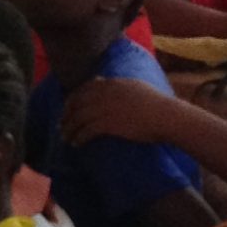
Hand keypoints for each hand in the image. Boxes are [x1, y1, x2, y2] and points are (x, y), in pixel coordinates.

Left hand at [61, 78, 179, 147]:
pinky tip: (76, 144)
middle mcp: (104, 93)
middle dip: (66, 114)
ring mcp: (105, 107)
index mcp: (112, 83)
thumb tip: (111, 84)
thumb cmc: (158, 104)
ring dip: (69, 129)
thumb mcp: (137, 87)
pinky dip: (78, 137)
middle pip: (77, 102)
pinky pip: (85, 131)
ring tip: (66, 138)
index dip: (73, 99)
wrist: (165, 116)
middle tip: (61, 125)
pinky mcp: (107, 123)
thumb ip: (121, 86)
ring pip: (78, 118)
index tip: (68, 108)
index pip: (85, 88)